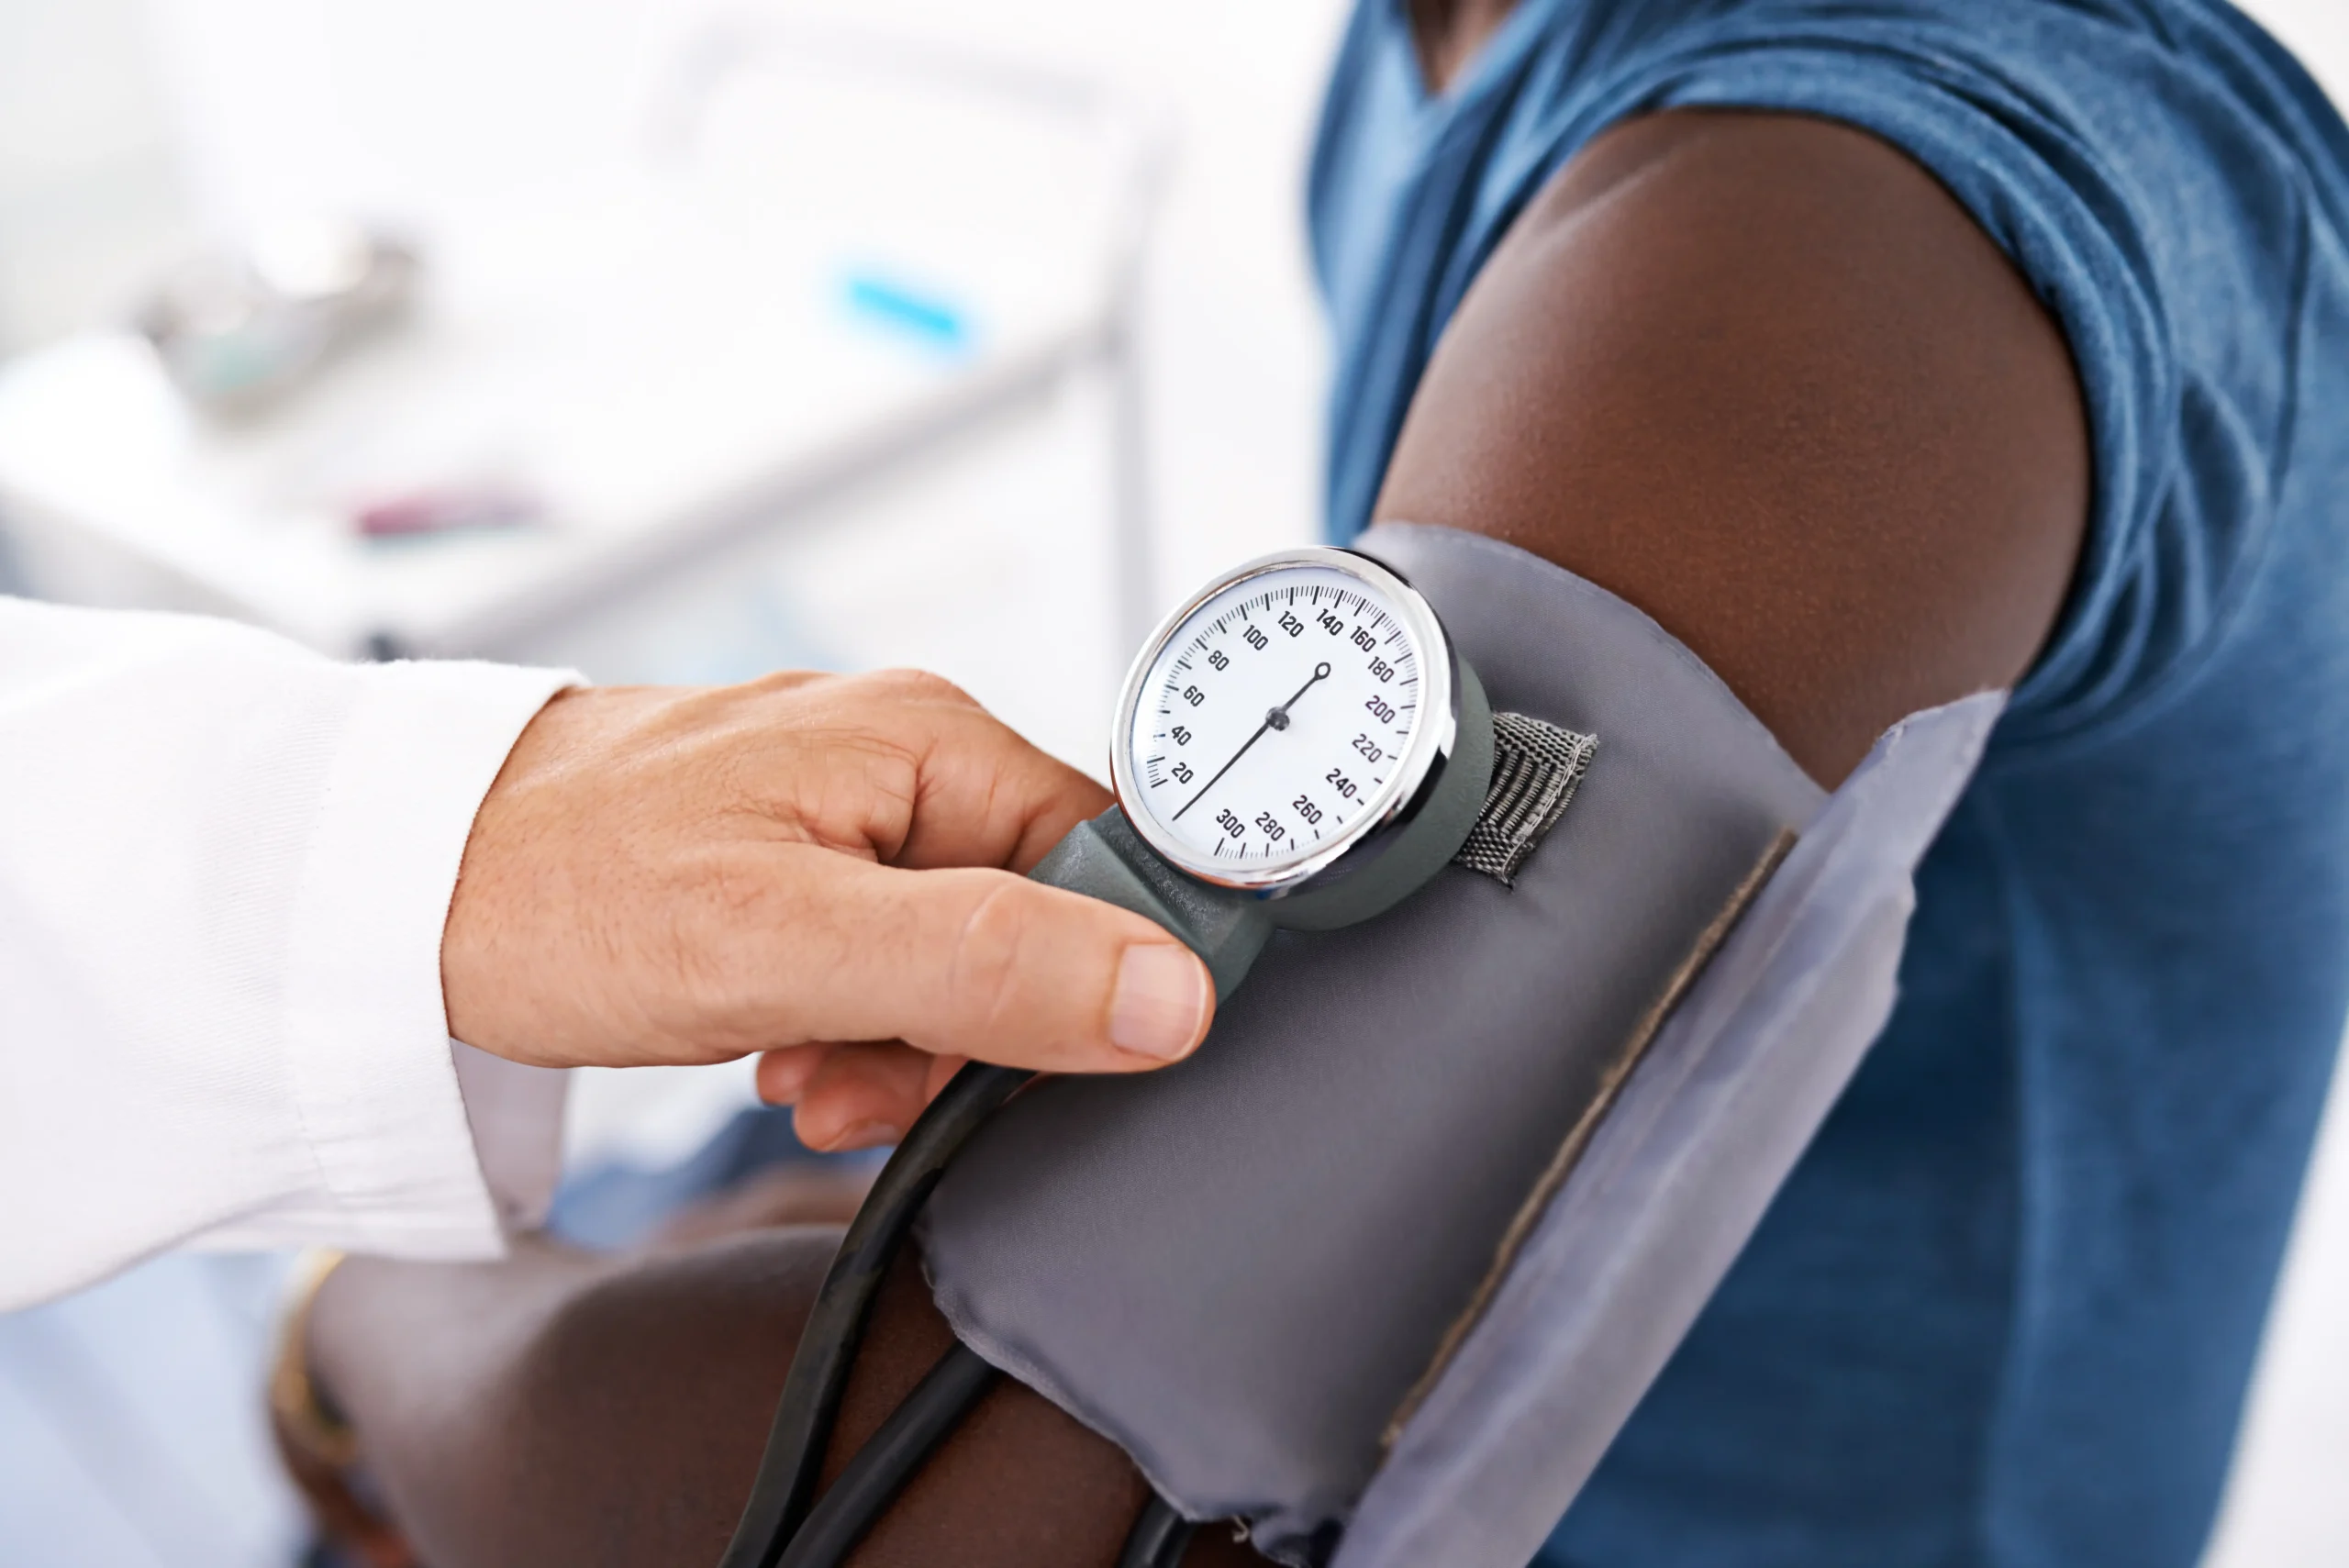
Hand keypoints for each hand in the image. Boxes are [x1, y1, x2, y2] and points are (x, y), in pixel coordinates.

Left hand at [444, 670, 1213, 1145]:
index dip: (1096, 973)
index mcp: (928, 738)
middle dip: (973, 1028)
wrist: (394, 887)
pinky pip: (884, 958)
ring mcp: (844, 808)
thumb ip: (987, 965)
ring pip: (960, 953)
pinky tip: (782, 1053)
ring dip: (903, 1043)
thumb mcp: (789, 945)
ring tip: (801, 1073)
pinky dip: (850, 1026)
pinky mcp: (795, 860)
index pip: (1111, 857)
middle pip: (1038, 915)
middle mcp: (901, 757)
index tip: (1031, 1059)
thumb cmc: (558, 888)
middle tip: (865, 1082)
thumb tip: (1171, 993)